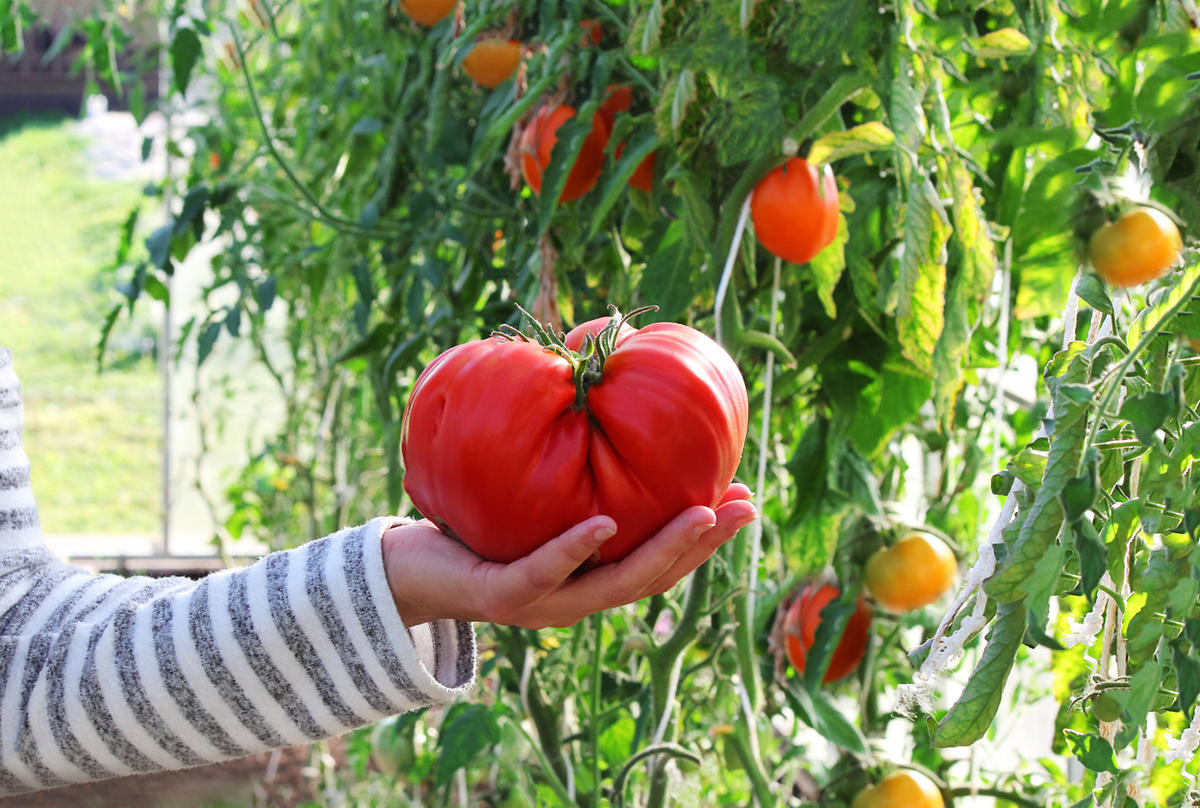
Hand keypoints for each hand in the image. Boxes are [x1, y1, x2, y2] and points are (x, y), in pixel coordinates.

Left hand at [381, 484, 755, 628]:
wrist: (405, 570)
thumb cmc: (473, 528)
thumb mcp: (532, 501)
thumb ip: (571, 474)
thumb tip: (600, 402)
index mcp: (588, 579)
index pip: (659, 563)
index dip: (704, 538)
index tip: (744, 498)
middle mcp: (574, 600)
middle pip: (652, 577)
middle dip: (703, 543)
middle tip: (745, 506)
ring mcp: (540, 604)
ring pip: (613, 583)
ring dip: (662, 549)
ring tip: (701, 514)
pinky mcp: (501, 596)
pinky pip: (544, 571)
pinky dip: (575, 549)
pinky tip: (605, 524)